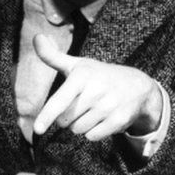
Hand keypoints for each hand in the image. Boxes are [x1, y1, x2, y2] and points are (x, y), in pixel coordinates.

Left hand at [33, 35, 162, 139]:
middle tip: (78, 104)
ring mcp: (109, 106)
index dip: (47, 115)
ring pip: (78, 130)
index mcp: (81, 76)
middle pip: (65, 120)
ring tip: (91, 110)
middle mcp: (96, 91)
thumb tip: (36, 37)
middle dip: (66, 117)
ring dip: (79, 125)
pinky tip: (102, 119)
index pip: (60, 100)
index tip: (37, 129)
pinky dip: (93, 132)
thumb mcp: (77, 64)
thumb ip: (52, 55)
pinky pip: (93, 137)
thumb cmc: (98, 75)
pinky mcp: (120, 120)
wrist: (137, 86)